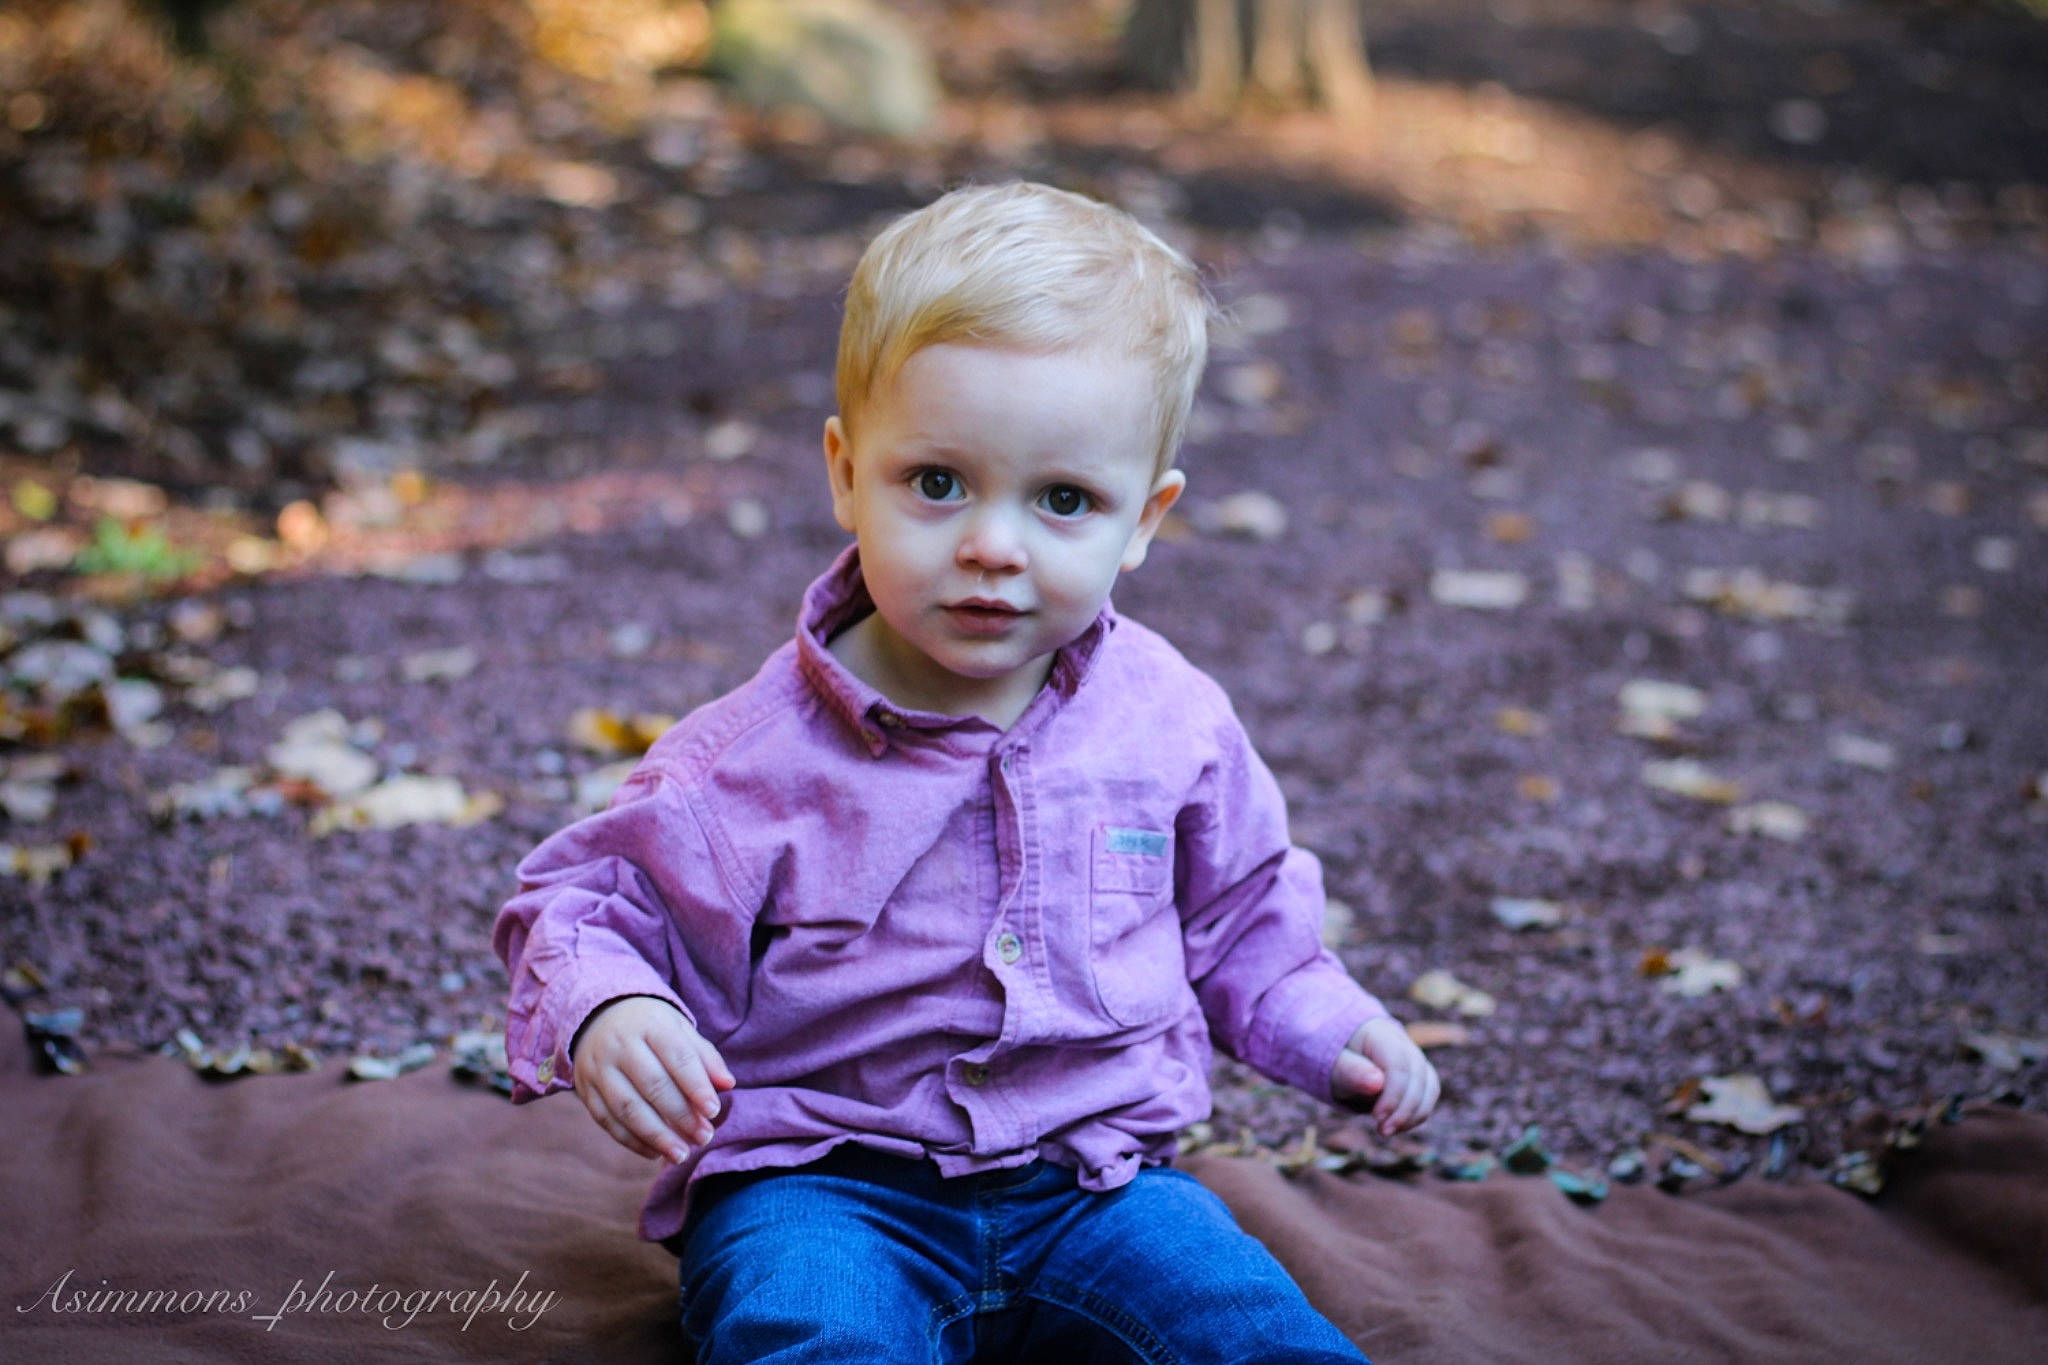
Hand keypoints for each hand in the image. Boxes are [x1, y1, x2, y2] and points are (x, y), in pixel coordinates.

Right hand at [570, 996, 735, 1163]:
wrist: (599, 1019)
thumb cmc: (652, 1030)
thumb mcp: (680, 1030)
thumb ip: (705, 1058)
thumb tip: (728, 1085)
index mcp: (651, 1024)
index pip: (677, 1056)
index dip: (696, 1086)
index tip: (713, 1111)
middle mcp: (620, 1044)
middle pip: (653, 1085)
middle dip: (681, 1116)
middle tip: (703, 1138)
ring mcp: (598, 1068)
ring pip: (627, 1108)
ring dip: (657, 1136)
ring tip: (681, 1155)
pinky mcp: (585, 1089)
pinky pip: (608, 1121)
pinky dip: (633, 1141)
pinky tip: (655, 1153)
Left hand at [1331, 1015, 1439, 1137]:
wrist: (1345, 1056)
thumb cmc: (1338, 1061)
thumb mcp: (1335, 1066)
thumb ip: (1351, 1071)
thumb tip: (1376, 1082)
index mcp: (1380, 1035)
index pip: (1398, 1065)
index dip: (1393, 1094)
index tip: (1377, 1117)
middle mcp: (1403, 1043)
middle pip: (1417, 1077)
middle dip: (1403, 1109)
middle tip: (1383, 1131)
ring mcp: (1415, 1058)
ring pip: (1429, 1087)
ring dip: (1413, 1114)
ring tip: (1388, 1131)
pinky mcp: (1421, 1074)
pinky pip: (1429, 1094)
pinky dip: (1418, 1114)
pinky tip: (1398, 1126)